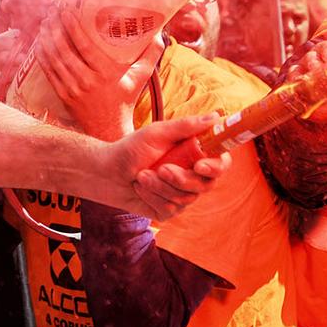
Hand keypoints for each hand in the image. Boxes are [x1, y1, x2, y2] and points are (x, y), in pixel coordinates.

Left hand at [30, 13, 156, 138]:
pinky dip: (42, 56)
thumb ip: (151, 54)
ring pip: (54, 59)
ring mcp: (72, 89)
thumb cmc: (126, 99)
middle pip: (65, 50)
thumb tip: (160, 32)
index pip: (85, 46)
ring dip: (46, 39)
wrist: (110, 129)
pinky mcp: (63, 95)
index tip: (66, 11)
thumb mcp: (141, 77)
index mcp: (106, 74)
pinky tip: (39, 43)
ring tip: (45, 23)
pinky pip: (48, 72)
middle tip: (51, 12)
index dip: (73, 27)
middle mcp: (87, 81)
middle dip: (55, 28)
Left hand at [108, 114, 227, 218]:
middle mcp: (192, 176)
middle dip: (181, 178)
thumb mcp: (157, 133)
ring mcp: (181, 195)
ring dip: (160, 186)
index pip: (221, 164)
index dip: (216, 167)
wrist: (105, 172)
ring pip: (186, 198)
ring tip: (142, 175)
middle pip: (206, 185)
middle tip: (161, 169)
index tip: (199, 165)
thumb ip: (186, 126)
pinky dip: (151, 196)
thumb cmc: (130, 148)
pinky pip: (170, 208)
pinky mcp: (168, 210)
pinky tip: (140, 187)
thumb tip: (216, 116)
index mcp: (194, 155)